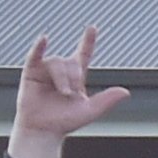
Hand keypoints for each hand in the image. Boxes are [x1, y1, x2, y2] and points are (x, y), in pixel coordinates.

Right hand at [8, 29, 125, 157]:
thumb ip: (107, 100)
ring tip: (61, 92)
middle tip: (70, 94)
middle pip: (71, 62)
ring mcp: (45, 71)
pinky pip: (34, 56)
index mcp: (76, 77)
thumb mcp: (90, 111)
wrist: (44, 130)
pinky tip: (44, 40)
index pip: (83, 54)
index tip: (92, 28)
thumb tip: (126, 92)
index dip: (88, 41)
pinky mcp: (31, 73)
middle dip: (74, 77)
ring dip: (62, 77)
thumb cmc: (66, 122)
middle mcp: (61, 71)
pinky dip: (39, 47)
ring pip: (57, 62)